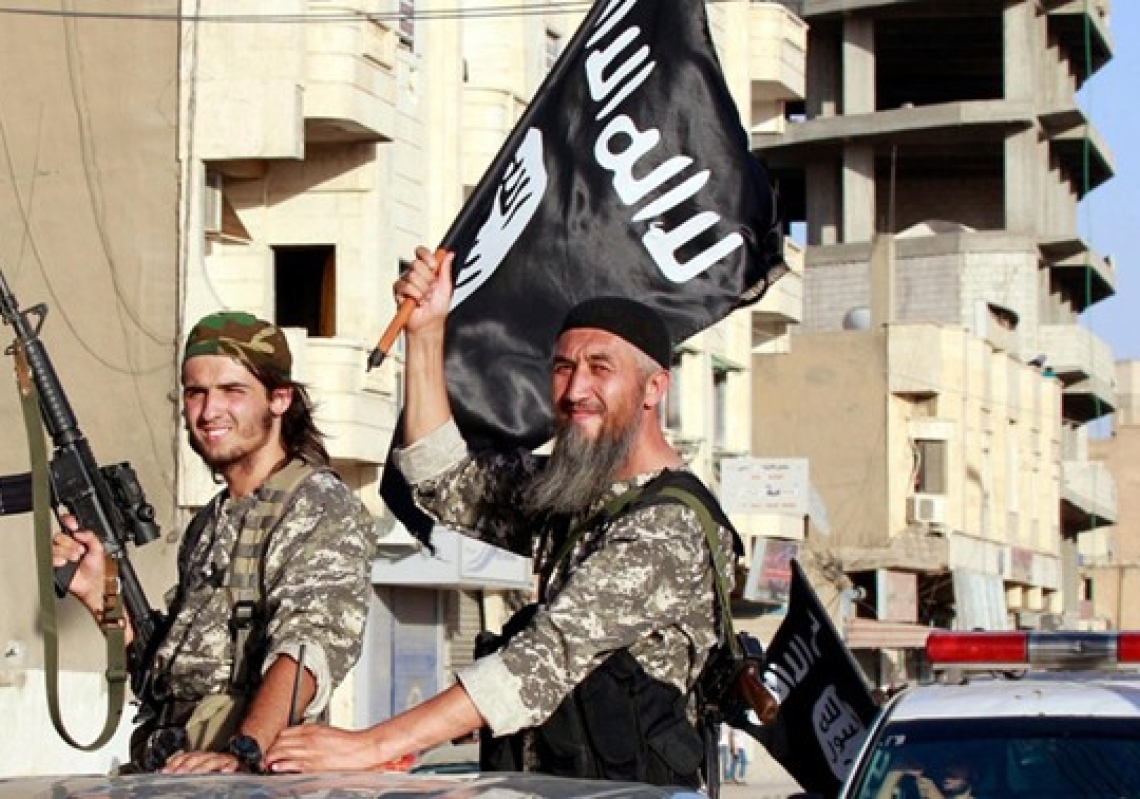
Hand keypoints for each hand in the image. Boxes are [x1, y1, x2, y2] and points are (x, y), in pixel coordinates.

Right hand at [51, 517, 105, 610]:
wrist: (92, 585)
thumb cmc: (96, 569)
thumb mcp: (98, 549)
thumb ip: (90, 537)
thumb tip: (79, 531)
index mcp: (78, 539)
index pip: (68, 524)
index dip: (69, 521)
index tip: (74, 527)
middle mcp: (67, 545)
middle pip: (59, 535)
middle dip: (70, 543)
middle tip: (80, 551)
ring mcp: (59, 554)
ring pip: (54, 545)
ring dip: (65, 551)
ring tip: (75, 559)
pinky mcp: (54, 564)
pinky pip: (48, 557)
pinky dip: (57, 558)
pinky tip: (64, 562)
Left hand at [160, 750, 240, 773]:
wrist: (231, 768)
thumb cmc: (209, 772)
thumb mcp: (193, 771)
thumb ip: (179, 770)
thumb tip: (160, 772)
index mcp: (196, 757)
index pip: (183, 756)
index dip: (174, 763)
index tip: (166, 772)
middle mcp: (207, 756)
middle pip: (196, 757)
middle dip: (187, 764)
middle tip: (180, 773)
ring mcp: (221, 758)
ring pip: (212, 759)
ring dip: (204, 766)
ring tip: (198, 773)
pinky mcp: (234, 763)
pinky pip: (232, 763)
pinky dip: (228, 767)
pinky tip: (225, 772)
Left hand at [266, 724, 387, 772]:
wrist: (361, 749)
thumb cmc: (348, 742)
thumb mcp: (327, 732)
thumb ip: (311, 735)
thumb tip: (298, 742)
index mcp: (312, 729)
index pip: (285, 732)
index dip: (275, 739)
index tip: (270, 745)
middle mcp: (308, 739)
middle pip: (280, 742)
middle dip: (270, 749)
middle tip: (263, 755)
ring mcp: (310, 752)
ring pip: (283, 752)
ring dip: (272, 757)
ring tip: (266, 763)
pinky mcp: (313, 765)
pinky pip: (292, 764)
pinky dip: (282, 765)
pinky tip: (276, 767)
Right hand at [394, 247, 453, 335]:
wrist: (429, 322)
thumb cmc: (437, 308)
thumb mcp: (446, 287)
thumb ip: (446, 269)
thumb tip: (449, 254)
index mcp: (427, 270)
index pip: (421, 253)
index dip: (427, 256)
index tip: (433, 266)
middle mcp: (415, 274)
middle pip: (417, 263)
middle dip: (427, 279)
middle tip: (431, 290)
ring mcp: (406, 281)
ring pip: (412, 276)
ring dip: (422, 290)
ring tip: (425, 298)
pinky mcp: (398, 290)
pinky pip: (405, 286)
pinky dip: (414, 295)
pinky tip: (417, 300)